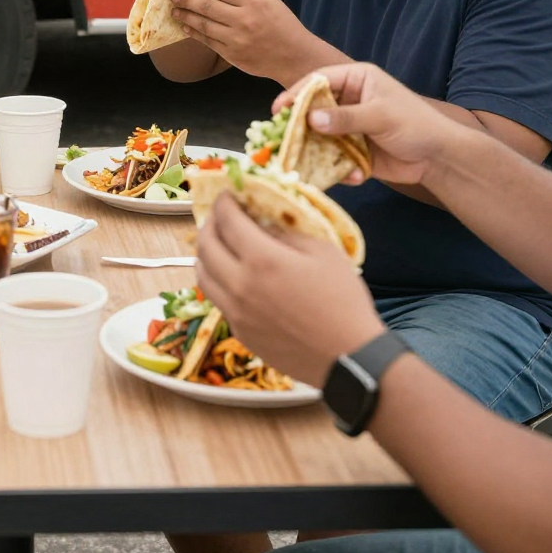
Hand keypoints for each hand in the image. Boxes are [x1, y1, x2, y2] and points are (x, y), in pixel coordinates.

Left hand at [169, 0, 303, 78]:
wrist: (294, 56)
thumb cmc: (282, 23)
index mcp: (253, 1)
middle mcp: (243, 20)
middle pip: (207, 6)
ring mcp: (236, 39)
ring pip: (204, 24)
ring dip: (186, 16)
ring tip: (175, 10)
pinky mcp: (232, 55)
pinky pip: (208, 41)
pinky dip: (195, 33)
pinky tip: (186, 27)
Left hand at [196, 196, 384, 384]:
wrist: (349, 358)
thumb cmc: (342, 301)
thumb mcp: (322, 252)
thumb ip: (287, 233)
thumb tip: (263, 224)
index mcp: (262, 260)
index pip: (227, 220)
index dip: (223, 202)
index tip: (228, 194)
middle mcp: (240, 285)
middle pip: (205, 245)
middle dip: (210, 223)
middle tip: (221, 216)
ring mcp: (236, 313)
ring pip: (202, 275)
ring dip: (206, 254)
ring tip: (220, 245)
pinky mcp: (240, 333)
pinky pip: (217, 300)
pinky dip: (217, 281)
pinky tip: (233, 277)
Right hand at [297, 63, 459, 186]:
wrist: (439, 158)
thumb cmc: (415, 124)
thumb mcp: (380, 116)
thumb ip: (346, 118)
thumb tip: (310, 119)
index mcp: (356, 80)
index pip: (319, 80)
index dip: (298, 92)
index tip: (279, 107)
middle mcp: (349, 101)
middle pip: (314, 109)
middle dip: (301, 125)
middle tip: (283, 138)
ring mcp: (349, 127)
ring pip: (321, 136)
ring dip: (317, 151)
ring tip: (308, 164)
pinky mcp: (353, 151)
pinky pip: (335, 157)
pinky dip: (340, 168)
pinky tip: (356, 176)